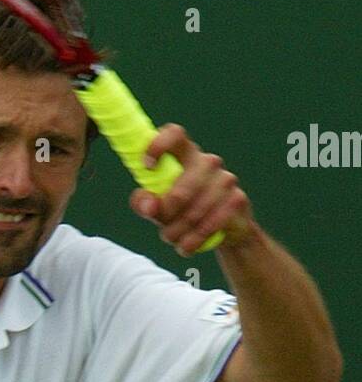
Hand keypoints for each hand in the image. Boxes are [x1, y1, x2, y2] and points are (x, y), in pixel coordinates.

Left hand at [130, 124, 254, 254]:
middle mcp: (207, 162)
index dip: (158, 145)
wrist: (223, 229)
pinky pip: (211, 223)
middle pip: (181, 189)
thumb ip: (144, 202)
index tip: (146, 167)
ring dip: (179, 232)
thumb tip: (149, 205)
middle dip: (168, 215)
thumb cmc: (182, 210)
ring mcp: (225, 179)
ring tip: (173, 240)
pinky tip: (187, 247)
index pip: (174, 134)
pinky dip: (196, 239)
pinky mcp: (237, 199)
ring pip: (195, 211)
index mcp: (185, 154)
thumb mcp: (157, 206)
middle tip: (162, 230)